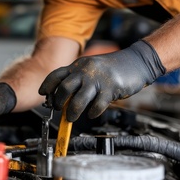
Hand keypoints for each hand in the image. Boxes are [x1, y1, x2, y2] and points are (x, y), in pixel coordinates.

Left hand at [38, 40, 165, 121]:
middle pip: (64, 88)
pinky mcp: (111, 89)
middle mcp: (85, 71)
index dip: (47, 85)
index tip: (43, 94)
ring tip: (71, 118)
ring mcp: (97, 80)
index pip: (56, 75)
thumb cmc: (111, 68)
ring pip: (78, 100)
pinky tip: (92, 114)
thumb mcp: (90, 68)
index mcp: (78, 65)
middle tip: (59, 109)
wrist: (135, 62)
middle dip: (58, 102)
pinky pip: (97, 105)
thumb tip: (64, 98)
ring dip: (72, 112)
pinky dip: (92, 112)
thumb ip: (78, 79)